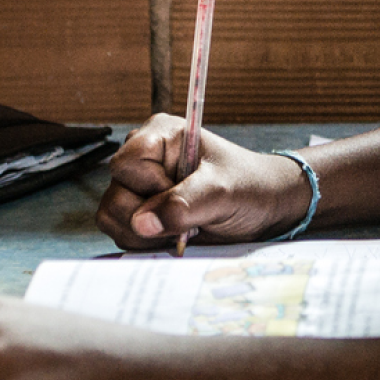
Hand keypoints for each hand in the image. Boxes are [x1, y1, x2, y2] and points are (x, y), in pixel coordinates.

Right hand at [98, 116, 312, 249]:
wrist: (266, 207)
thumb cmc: (250, 186)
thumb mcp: (223, 192)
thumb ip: (183, 205)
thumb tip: (141, 224)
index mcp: (161, 136)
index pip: (125, 164)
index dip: (150, 186)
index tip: (182, 191)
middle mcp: (144, 160)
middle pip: (115, 196)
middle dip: (150, 217)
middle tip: (189, 217)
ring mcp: (140, 188)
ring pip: (113, 218)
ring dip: (148, 235)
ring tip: (185, 227)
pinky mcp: (142, 214)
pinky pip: (123, 234)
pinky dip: (149, 243)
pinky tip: (178, 236)